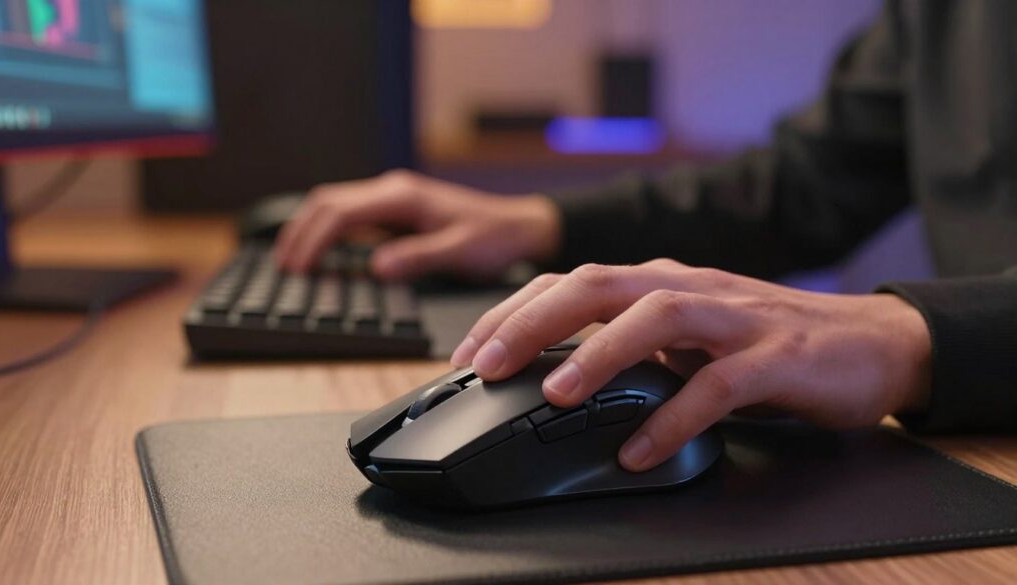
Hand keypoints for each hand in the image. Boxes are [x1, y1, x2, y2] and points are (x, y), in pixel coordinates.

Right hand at [274, 169, 560, 278]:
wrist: (520, 227)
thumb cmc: (494, 238)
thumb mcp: (459, 252)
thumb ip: (417, 258)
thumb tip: (376, 267)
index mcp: (403, 197)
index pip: (341, 212)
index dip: (314, 239)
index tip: (297, 267)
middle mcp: (393, 192)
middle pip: (328, 203)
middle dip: (300, 232)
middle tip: (282, 266)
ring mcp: (393, 201)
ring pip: (336, 206)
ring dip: (310, 229)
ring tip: (291, 260)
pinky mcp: (397, 214)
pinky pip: (352, 217)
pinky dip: (329, 232)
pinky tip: (322, 253)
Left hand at [450, 259, 931, 471]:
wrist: (874, 343)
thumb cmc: (770, 343)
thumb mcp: (689, 338)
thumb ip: (634, 347)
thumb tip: (561, 376)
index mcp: (662, 283)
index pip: (573, 281)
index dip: (514, 310)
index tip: (468, 351)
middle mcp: (692, 288)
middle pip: (601, 284)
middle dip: (534, 320)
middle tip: (485, 363)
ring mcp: (735, 319)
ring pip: (657, 317)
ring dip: (600, 354)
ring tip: (555, 395)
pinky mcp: (776, 358)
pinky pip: (717, 385)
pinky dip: (673, 417)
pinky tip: (638, 450)